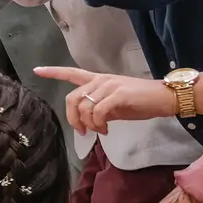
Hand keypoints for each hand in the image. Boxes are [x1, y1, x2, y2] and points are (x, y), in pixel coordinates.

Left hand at [35, 65, 173, 133]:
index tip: (37, 70)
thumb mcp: (115, 106)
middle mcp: (101, 80)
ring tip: (100, 130)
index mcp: (99, 81)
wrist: (165, 98)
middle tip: (83, 131)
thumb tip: (88, 122)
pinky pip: (97, 112)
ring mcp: (109, 86)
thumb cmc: (142, 102)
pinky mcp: (118, 94)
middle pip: (72, 98)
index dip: (53, 72)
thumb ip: (99, 109)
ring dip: (89, 124)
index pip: (72, 73)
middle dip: (73, 118)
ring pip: (84, 107)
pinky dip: (98, 124)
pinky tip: (106, 130)